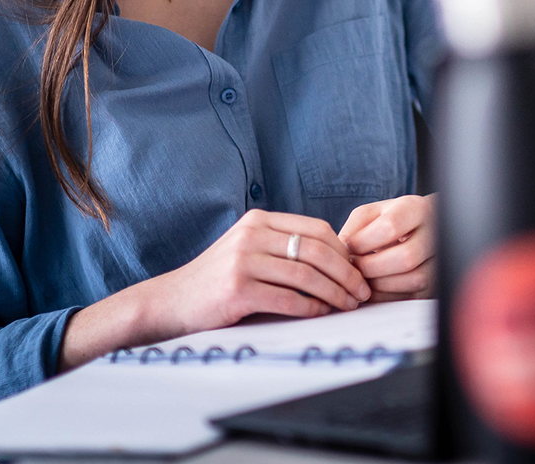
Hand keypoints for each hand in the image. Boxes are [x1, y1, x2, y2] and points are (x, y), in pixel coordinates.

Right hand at [60, 209, 370, 369]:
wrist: (173, 301)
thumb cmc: (217, 279)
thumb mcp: (249, 249)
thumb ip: (282, 246)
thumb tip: (335, 259)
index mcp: (258, 220)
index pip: (315, 228)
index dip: (342, 250)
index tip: (356, 269)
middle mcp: (252, 234)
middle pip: (316, 249)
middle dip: (346, 273)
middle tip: (361, 291)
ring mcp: (243, 260)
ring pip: (306, 275)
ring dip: (334, 293)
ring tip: (348, 305)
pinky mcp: (238, 289)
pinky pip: (288, 298)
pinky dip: (311, 308)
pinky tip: (322, 314)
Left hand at [338, 194, 435, 301]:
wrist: (423, 227)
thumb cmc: (392, 218)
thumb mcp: (372, 213)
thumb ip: (355, 227)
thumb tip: (342, 250)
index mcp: (416, 209)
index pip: (391, 226)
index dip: (365, 241)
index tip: (349, 246)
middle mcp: (435, 234)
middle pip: (405, 258)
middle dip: (371, 267)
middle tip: (354, 266)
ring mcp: (439, 260)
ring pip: (412, 280)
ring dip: (379, 284)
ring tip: (362, 277)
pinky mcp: (436, 283)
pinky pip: (412, 296)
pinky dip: (387, 296)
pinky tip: (374, 286)